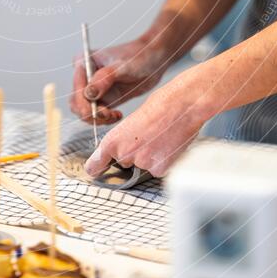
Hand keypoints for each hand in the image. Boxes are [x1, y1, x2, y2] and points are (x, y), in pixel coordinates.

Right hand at [69, 32, 170, 125]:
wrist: (152, 60)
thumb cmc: (138, 56)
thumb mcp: (122, 67)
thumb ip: (104, 79)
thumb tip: (89, 94)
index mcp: (83, 62)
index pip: (77, 89)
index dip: (85, 104)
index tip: (101, 112)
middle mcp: (84, 75)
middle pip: (76, 103)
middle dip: (90, 114)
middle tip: (108, 115)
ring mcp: (93, 88)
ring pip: (84, 111)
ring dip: (97, 119)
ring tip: (114, 115)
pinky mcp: (102, 98)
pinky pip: (95, 114)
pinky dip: (104, 119)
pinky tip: (117, 115)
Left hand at [84, 68, 206, 177]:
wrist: (182, 106)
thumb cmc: (160, 106)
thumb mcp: (132, 121)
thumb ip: (123, 139)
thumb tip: (122, 151)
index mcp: (113, 140)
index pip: (96, 164)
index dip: (96, 167)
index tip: (94, 171)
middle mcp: (124, 154)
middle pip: (124, 161)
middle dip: (134, 153)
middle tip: (148, 136)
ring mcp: (142, 163)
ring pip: (142, 165)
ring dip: (150, 157)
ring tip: (161, 137)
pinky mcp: (160, 169)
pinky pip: (157, 169)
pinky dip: (163, 161)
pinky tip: (169, 145)